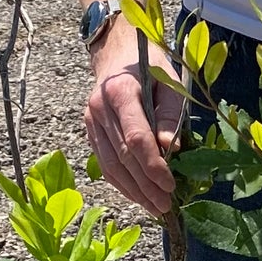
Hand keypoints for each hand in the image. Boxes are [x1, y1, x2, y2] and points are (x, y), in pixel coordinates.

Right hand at [83, 16, 183, 215]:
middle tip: (166, 206)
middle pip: (123, 157)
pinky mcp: (89, 131)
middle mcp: (99, 108)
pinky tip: (138, 196)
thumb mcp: (169, 83)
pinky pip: (104, 163)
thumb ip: (171, 116)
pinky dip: (121, 183)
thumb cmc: (151, 66)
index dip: (154, 166)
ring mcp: (90, 121)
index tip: (171, 184)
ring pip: (111, 165)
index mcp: (120, 92)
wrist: (118, 52)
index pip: (136, 138)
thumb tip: (172, 150)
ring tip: (155, 208)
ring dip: (133, 191)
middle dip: (146, 186)